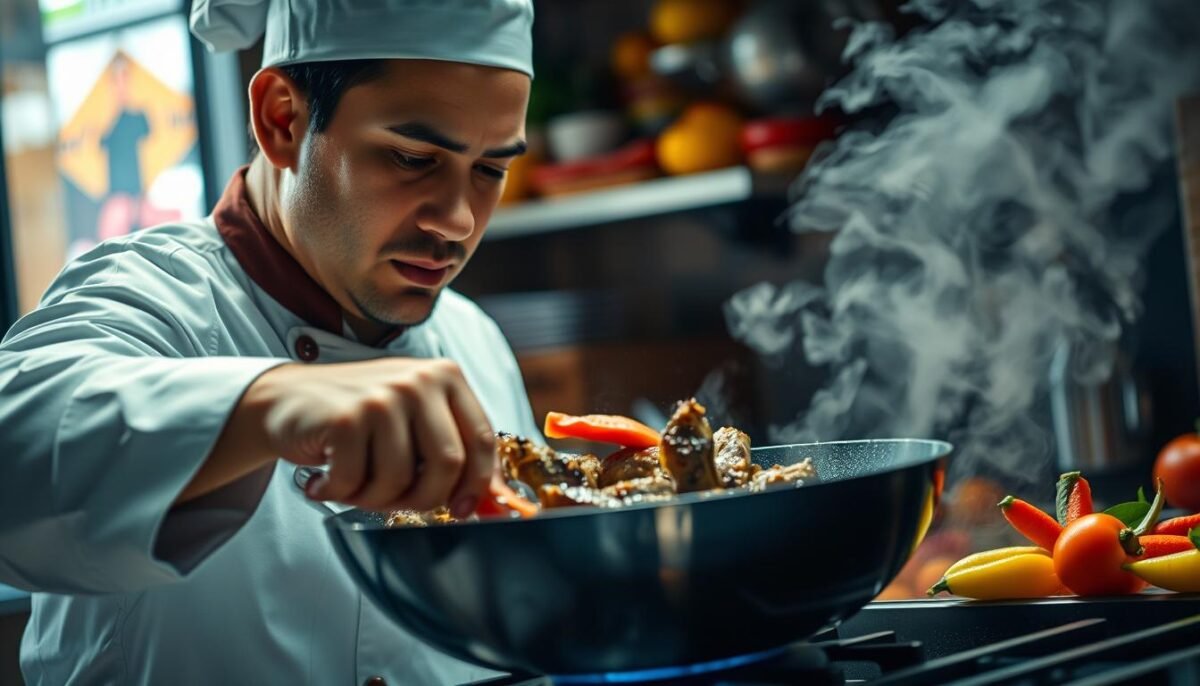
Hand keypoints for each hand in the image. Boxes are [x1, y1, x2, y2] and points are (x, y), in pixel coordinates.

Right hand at [251, 358, 496, 516]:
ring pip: (402, 480)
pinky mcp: (345, 417)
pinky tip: (327, 476)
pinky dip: (341, 491)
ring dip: (375, 498)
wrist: (287, 399)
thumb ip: (458, 455)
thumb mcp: (416, 422)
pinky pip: (358, 482)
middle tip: (394, 501)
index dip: (476, 485)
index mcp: (445, 377)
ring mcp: (382, 396)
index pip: (482, 441)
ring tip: (355, 482)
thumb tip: (501, 503)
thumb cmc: (360, 416)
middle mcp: (418, 380)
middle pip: (448, 465)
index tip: (461, 510)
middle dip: (423, 498)